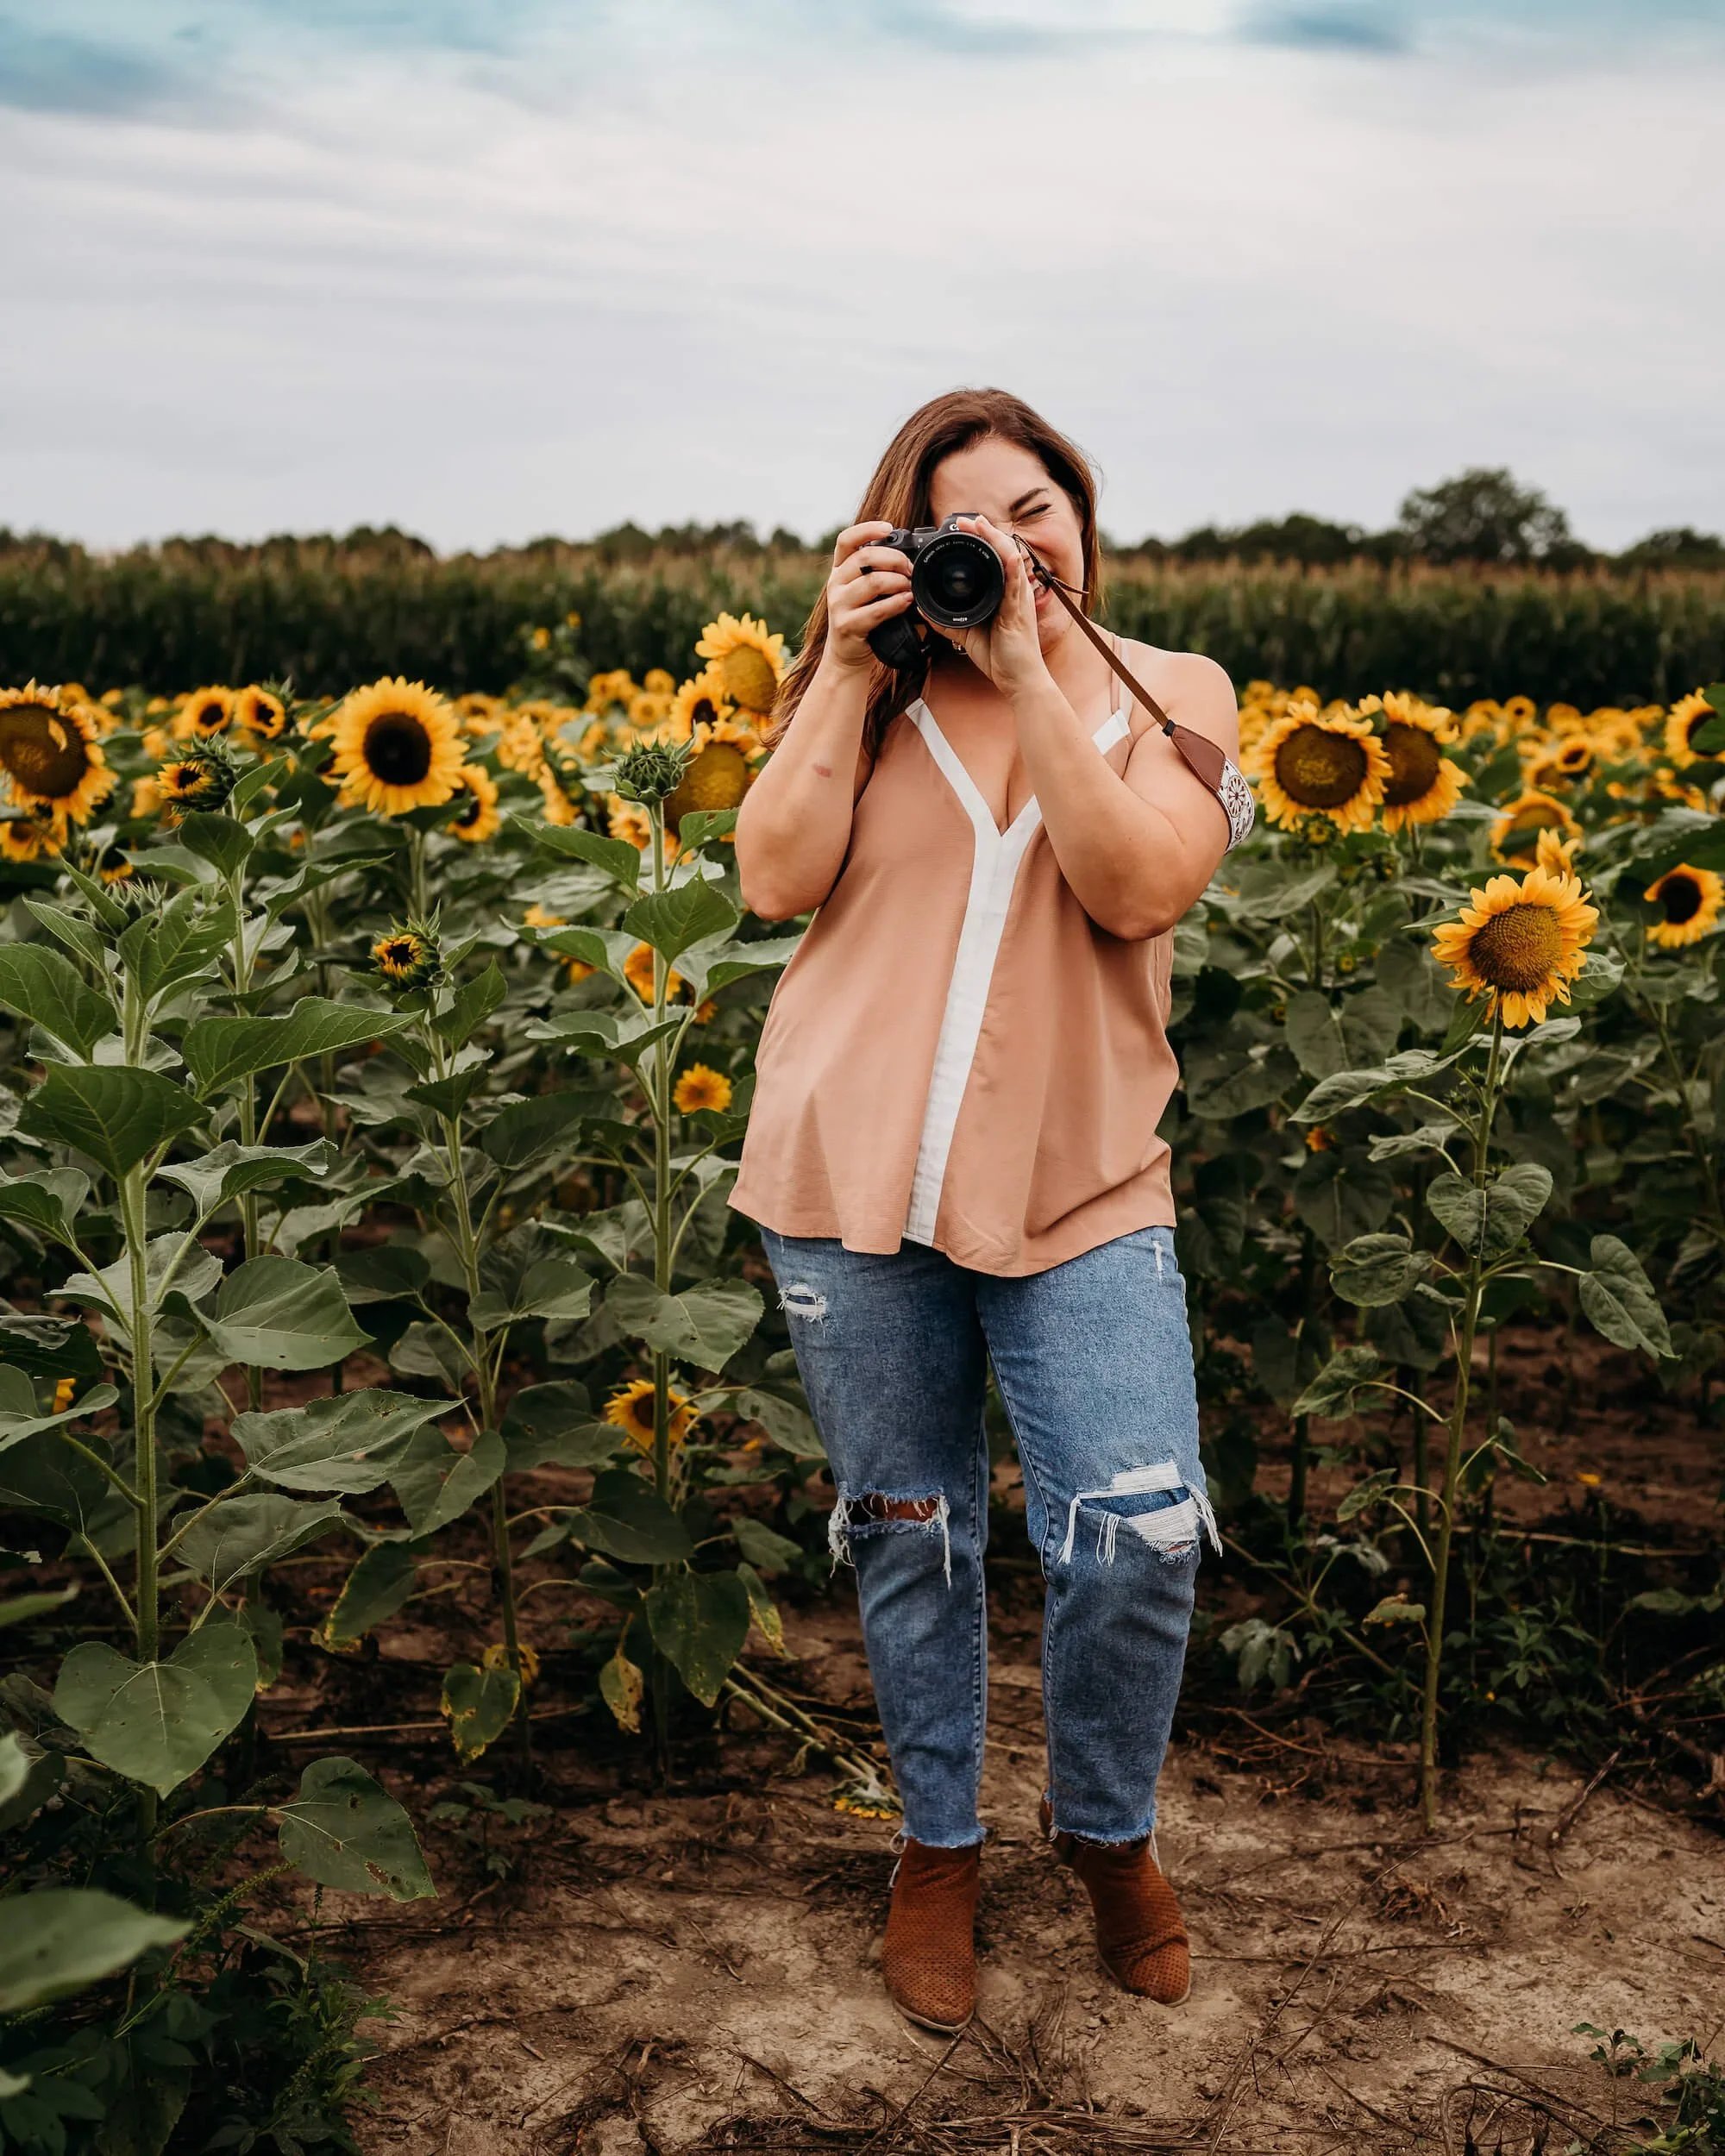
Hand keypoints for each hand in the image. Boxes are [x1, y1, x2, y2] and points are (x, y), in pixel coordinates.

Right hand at [822, 520, 913, 675]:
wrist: (847, 654)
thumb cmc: (863, 618)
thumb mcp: (866, 591)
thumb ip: (878, 572)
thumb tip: (910, 558)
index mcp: (840, 570)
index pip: (846, 540)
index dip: (866, 530)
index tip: (888, 528)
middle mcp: (835, 584)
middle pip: (864, 558)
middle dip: (894, 559)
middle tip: (910, 569)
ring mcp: (838, 605)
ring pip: (872, 582)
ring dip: (898, 582)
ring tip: (909, 587)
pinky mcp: (847, 625)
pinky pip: (876, 610)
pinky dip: (896, 604)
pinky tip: (907, 601)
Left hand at [931, 515, 1049, 698]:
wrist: (1018, 681)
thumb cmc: (1001, 657)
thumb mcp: (968, 634)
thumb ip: (948, 622)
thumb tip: (925, 612)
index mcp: (1005, 594)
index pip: (994, 559)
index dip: (981, 540)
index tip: (963, 527)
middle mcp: (1015, 592)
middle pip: (1003, 552)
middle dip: (986, 532)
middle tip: (966, 519)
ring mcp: (1019, 600)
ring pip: (1010, 561)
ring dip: (995, 540)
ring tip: (980, 524)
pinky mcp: (1019, 613)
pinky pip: (1017, 586)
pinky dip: (1012, 568)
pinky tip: (1006, 554)